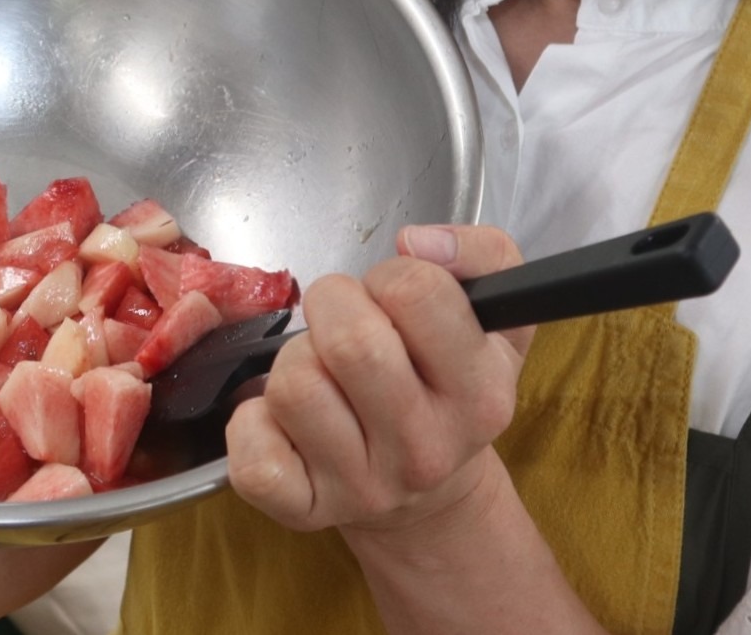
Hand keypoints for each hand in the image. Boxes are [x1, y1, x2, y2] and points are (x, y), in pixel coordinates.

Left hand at [226, 225, 533, 536]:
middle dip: (333, 305)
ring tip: (323, 372)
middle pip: (348, 341)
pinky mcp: (303, 509)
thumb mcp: (499, 318)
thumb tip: (416, 241)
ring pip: (293, 386)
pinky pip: (251, 453)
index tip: (392, 297)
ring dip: (294, 360)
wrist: (431, 497)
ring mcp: (362, 486)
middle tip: (344, 321)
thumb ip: (483, 255)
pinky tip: (286, 418)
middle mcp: (426, 449)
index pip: (417, 293)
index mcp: (480, 395)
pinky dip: (252, 420)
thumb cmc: (451, 386)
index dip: (392, 275)